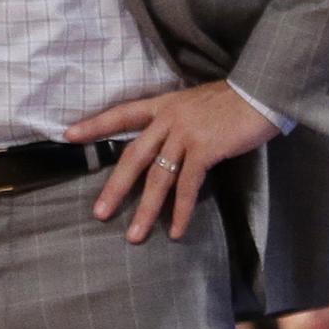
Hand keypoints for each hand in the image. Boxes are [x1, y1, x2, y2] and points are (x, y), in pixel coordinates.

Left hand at [64, 79, 278, 242]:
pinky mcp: (204, 148)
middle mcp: (169, 118)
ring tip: (134, 236)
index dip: (95, 125)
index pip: (122, 113)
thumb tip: (166, 146)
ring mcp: (185, 133)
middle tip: (100, 213)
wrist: (260, 93)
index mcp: (164, 104)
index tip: (69, 135)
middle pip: (134, 155)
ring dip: (146, 209)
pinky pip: (187, 185)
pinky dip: (180, 210)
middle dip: (115, 187)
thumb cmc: (232, 102)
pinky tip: (175, 230)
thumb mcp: (195, 105)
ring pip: (158, 177)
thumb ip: (177, 122)